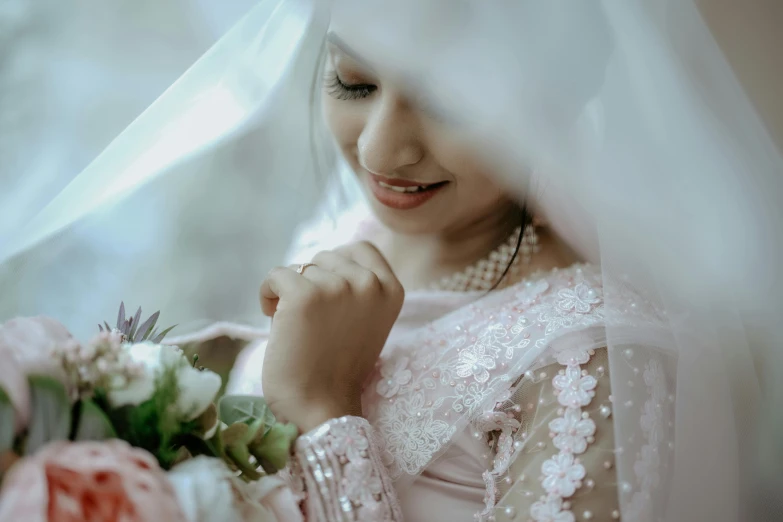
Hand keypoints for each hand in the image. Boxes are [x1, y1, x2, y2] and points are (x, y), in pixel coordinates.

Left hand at [259, 241, 403, 431]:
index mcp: (392, 290)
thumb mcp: (367, 321)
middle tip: (311, 320)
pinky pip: (276, 275)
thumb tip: (324, 260)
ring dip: (291, 292)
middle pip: (326, 257)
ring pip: (301, 268)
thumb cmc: (337, 368)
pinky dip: (267, 294)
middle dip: (312, 283)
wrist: (320, 407)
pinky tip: (273, 318)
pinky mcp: (305, 295)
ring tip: (296, 325)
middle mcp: (370, 284)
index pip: (361, 248)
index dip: (336, 267)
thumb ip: (359, 289)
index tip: (326, 296)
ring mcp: (338, 287)